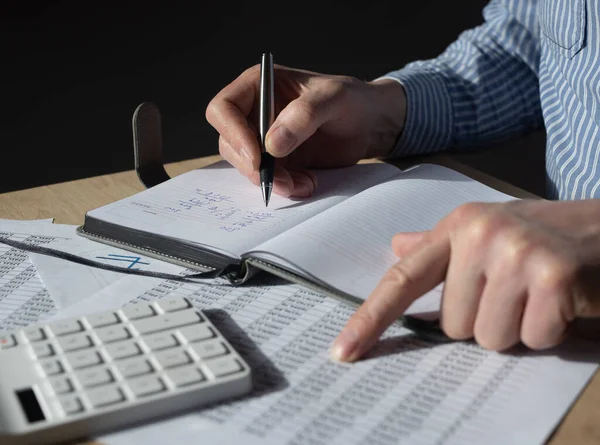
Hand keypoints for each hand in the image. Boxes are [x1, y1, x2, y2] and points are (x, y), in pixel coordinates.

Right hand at [206, 64, 405, 196]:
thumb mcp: (334, 98)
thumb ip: (305, 115)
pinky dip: (286, 187)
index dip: (233, 134)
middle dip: (254, 166)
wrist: (370, 124)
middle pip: (230, 143)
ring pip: (247, 166)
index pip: (223, 109)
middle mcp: (255, 112)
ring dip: (273, 180)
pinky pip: (269, 179)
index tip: (257, 157)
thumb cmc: (352, 100)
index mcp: (258, 85)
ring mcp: (263, 139)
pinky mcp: (277, 161)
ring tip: (305, 183)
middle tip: (283, 181)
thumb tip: (271, 144)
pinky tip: (308, 184)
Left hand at [330, 199, 599, 360]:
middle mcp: (482, 234)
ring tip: (538, 297)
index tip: (343, 352)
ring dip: (517, 329)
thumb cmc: (545, 235)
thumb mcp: (489, 230)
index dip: (370, 318)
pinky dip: (549, 332)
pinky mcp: (554, 277)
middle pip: (453, 325)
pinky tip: (562, 302)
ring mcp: (518, 253)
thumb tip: (397, 248)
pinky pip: (532, 339)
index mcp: (459, 225)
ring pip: (489, 338)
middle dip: (485, 322)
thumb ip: (440, 246)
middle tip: (515, 294)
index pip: (403, 279)